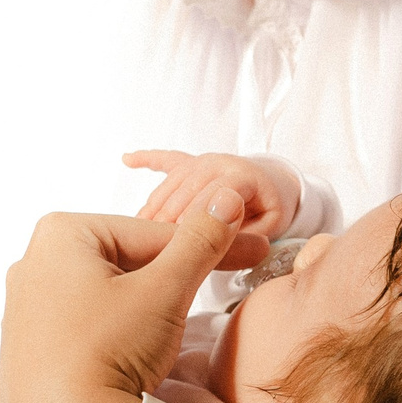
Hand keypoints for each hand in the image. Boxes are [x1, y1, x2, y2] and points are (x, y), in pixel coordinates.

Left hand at [0, 195, 253, 402]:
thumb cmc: (108, 352)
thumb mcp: (166, 290)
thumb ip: (200, 241)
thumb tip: (225, 199)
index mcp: (62, 233)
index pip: (155, 232)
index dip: (211, 243)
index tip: (251, 252)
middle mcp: (33, 262)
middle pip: (128, 259)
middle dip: (174, 274)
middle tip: (215, 289)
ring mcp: (24, 306)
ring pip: (108, 292)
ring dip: (146, 304)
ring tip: (171, 331)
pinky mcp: (27, 346)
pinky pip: (85, 323)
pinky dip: (116, 330)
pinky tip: (133, 353)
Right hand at [126, 150, 299, 239]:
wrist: (273, 184)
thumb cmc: (270, 209)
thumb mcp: (270, 227)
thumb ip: (249, 234)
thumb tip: (224, 243)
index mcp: (242, 176)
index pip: (214, 193)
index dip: (197, 215)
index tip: (179, 237)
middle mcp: (219, 163)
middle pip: (187, 189)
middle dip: (169, 216)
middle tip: (153, 243)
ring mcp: (202, 161)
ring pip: (171, 183)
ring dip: (153, 207)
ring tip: (138, 231)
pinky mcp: (190, 163)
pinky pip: (166, 159)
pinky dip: (147, 159)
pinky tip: (127, 159)